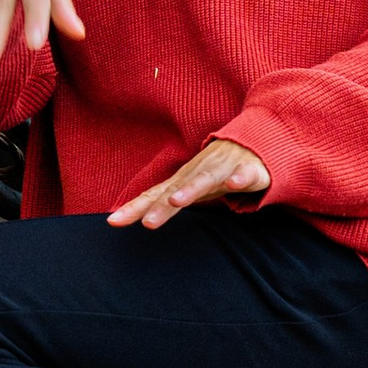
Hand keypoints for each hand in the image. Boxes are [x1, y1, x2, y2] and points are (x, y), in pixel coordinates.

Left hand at [108, 136, 270, 230]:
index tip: (113, 222)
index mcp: (182, 180)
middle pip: (176, 191)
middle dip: (161, 206)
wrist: (254, 143)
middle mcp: (198, 173)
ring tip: (178, 200)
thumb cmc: (216, 168)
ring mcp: (222, 169)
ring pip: (205, 180)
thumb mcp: (189, 185)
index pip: (153, 195)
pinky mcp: (248, 170)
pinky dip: (238, 179)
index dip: (134, 208)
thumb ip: (166, 198)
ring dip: (191, 189)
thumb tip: (138, 214)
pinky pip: (243, 174)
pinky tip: (234, 184)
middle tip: (146, 223)